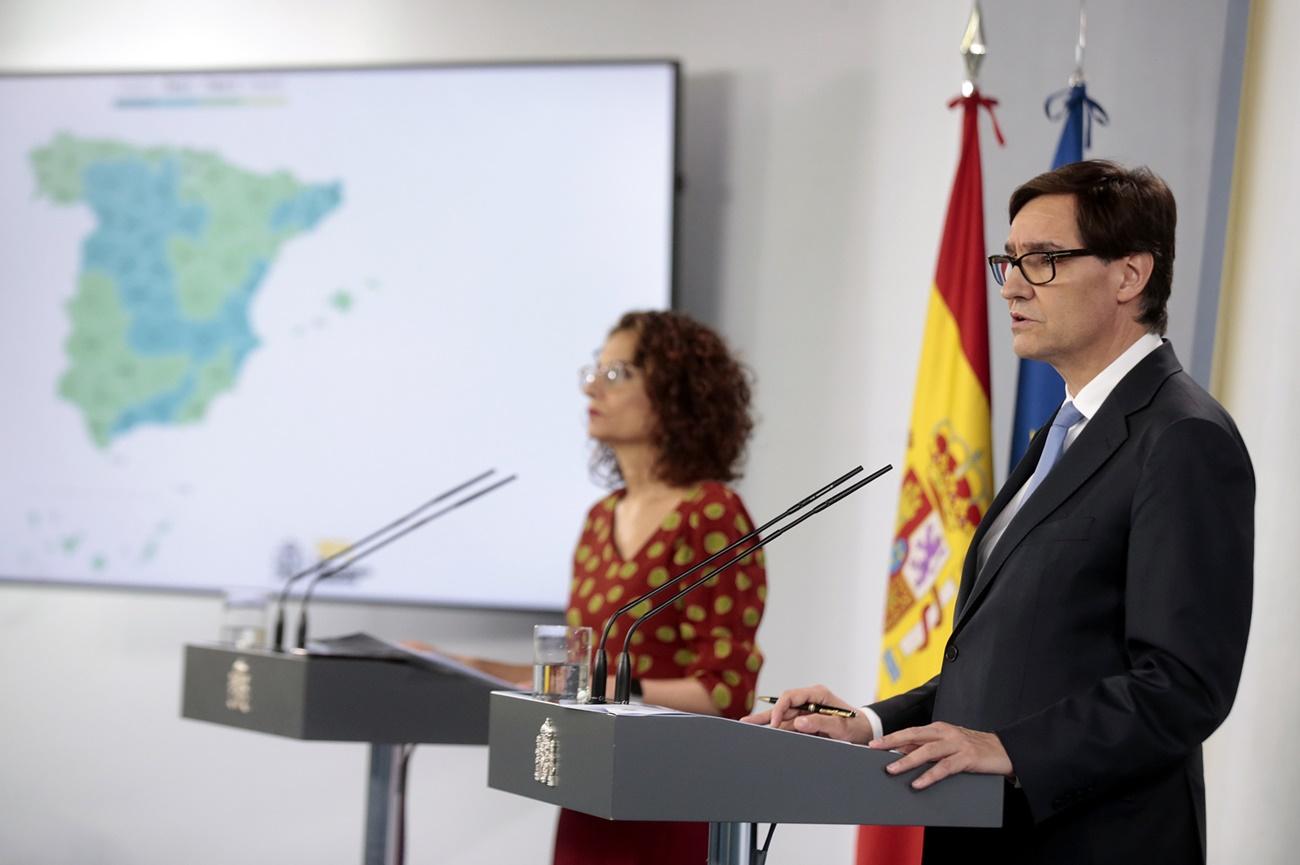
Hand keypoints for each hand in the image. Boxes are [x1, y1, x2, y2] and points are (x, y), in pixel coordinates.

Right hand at [740, 684, 872, 744]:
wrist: (866, 731)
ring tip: (747, 726)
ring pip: (783, 715)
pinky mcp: (807, 720)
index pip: (791, 696)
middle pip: (782, 705)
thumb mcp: (842, 726)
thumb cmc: (856, 726)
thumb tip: (798, 722)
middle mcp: (809, 699)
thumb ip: (821, 722)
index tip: (776, 724)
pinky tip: (763, 731)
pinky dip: (777, 728)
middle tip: (747, 723)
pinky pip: (789, 724)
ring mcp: (807, 710)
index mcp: (817, 694)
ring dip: (767, 722)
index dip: (780, 709)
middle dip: (766, 715)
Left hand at [869, 722, 1012, 789]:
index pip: (911, 731)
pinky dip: (929, 776)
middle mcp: (945, 732)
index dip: (892, 736)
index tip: (874, 743)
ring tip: (891, 769)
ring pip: (927, 751)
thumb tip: (903, 756)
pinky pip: (944, 767)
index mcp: (939, 728)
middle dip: (892, 742)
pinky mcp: (967, 757)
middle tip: (874, 749)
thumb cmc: (973, 749)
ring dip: (907, 761)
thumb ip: (929, 749)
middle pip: (914, 736)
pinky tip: (917, 783)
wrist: (1004, 751)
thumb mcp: (949, 746)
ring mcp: (956, 744)